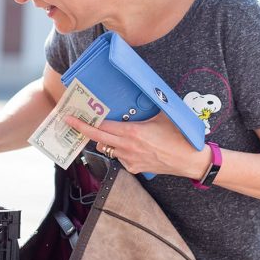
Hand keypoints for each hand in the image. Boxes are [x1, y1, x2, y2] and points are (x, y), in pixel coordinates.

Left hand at [63, 114, 207, 177]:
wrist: (190, 160)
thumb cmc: (179, 137)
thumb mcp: (162, 115)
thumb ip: (148, 106)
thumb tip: (142, 91)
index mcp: (132, 133)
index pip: (101, 128)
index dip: (85, 123)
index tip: (71, 117)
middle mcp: (127, 148)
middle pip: (97, 139)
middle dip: (82, 130)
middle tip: (70, 122)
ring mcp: (129, 160)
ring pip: (108, 149)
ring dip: (106, 140)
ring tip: (111, 132)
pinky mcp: (134, 168)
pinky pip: (120, 158)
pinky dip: (120, 150)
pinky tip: (132, 145)